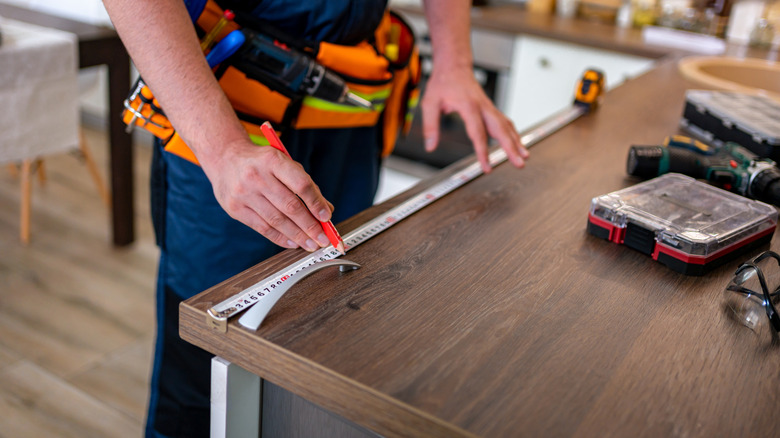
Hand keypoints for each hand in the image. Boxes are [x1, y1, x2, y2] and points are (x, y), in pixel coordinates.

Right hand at [200, 139, 333, 250]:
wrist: (225, 158)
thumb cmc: (261, 163)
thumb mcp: (283, 163)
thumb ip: (304, 184)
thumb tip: (325, 210)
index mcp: (273, 160)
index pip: (301, 184)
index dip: (316, 203)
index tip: (327, 217)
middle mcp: (257, 176)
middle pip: (290, 206)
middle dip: (310, 226)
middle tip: (323, 238)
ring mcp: (244, 193)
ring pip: (277, 220)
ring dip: (298, 236)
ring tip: (311, 244)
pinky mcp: (235, 209)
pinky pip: (262, 228)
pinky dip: (280, 238)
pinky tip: (293, 243)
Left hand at [421, 68, 528, 172]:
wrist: (453, 66)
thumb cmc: (443, 83)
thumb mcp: (429, 103)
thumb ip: (430, 126)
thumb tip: (430, 147)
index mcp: (468, 105)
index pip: (478, 133)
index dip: (483, 152)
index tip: (486, 167)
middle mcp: (483, 106)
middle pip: (501, 129)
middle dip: (511, 148)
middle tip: (520, 163)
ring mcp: (489, 107)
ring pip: (506, 125)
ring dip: (517, 141)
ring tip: (525, 156)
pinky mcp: (491, 108)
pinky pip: (505, 122)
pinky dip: (513, 133)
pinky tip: (518, 143)